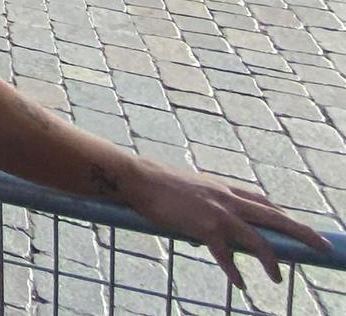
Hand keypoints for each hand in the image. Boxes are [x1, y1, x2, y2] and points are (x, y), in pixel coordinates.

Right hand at [119, 159, 328, 288]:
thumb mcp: (189, 186)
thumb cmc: (155, 181)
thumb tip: (203, 218)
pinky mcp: (204, 227)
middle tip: (323, 247)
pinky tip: (240, 284)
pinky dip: (234, 271)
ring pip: (258, 239)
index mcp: (223, 187)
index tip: (292, 224)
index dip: (279, 214)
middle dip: (302, 233)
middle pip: (275, 216)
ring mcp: (218, 212)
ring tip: (278, 278)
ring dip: (272, 259)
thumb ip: (204, 200)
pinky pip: (226, 255)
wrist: (137, 178)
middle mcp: (227, 198)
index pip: (261, 200)